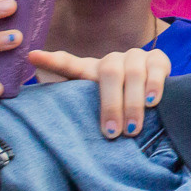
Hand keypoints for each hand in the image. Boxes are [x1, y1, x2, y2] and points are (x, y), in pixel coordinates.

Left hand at [28, 46, 172, 139]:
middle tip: (112, 133)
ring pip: (134, 74)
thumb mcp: (91, 106)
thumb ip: (71, 105)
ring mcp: (136, 57)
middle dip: (111, 105)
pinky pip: (157, 69)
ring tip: (132, 129)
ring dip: (133, 103)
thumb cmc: (115, 107)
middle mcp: (112, 60)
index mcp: (89, 70)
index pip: (68, 64)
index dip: (51, 60)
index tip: (32, 56)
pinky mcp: (158, 59)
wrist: (151, 100)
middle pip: (110, 73)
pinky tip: (151, 103)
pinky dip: (154, 86)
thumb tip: (39, 100)